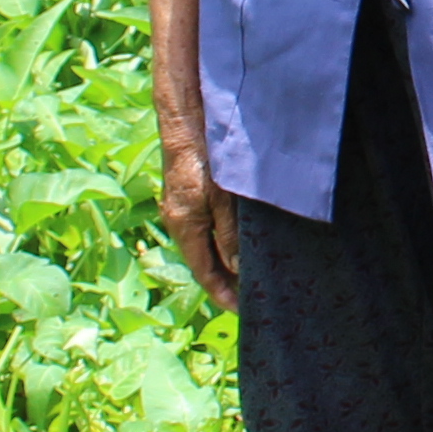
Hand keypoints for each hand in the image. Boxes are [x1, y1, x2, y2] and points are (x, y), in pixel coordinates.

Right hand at [159, 127, 237, 303]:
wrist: (186, 121)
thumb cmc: (204, 159)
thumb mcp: (221, 201)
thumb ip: (229, 236)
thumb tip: (237, 270)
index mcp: (185, 227)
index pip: (204, 273)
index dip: (223, 294)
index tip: (243, 311)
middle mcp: (180, 221)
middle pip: (204, 262)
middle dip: (226, 283)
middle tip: (252, 298)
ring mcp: (183, 208)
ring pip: (206, 246)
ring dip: (225, 263)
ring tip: (250, 276)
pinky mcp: (189, 195)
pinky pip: (206, 228)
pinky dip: (222, 242)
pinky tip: (240, 244)